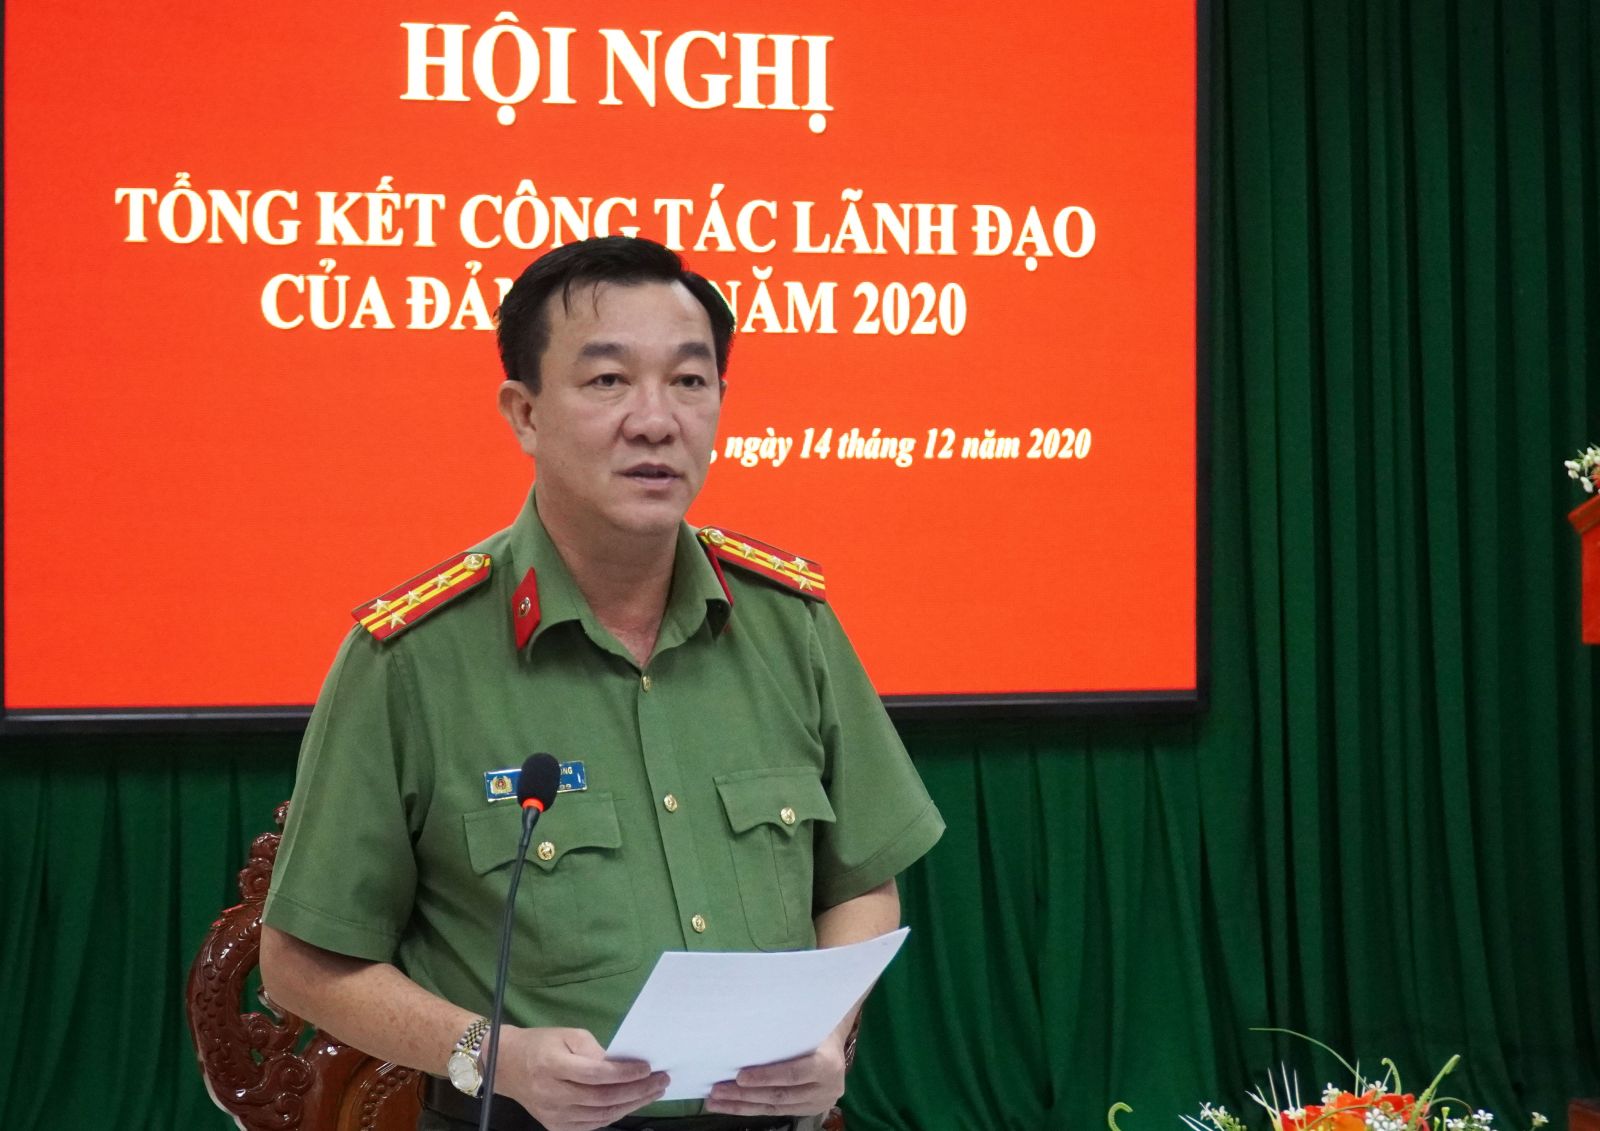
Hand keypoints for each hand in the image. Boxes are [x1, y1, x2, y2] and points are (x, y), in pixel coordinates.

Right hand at [497, 1027, 668, 1130]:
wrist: (507, 1066)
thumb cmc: (542, 1045)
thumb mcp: (567, 1035)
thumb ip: (594, 1050)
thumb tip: (622, 1065)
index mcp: (552, 1066)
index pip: (594, 1074)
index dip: (623, 1073)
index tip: (647, 1067)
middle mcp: (552, 1094)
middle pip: (602, 1098)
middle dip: (636, 1091)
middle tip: (661, 1081)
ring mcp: (554, 1115)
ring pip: (600, 1115)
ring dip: (631, 1105)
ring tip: (653, 1093)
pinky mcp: (555, 1127)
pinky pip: (592, 1125)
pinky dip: (615, 1115)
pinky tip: (631, 1104)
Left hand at [704, 1027, 847, 1117]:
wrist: (836, 1038)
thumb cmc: (816, 1023)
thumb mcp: (806, 1021)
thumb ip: (784, 1029)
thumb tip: (745, 1025)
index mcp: (828, 1064)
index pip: (792, 1074)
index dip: (765, 1077)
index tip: (738, 1077)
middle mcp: (827, 1088)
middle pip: (779, 1095)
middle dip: (744, 1095)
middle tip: (716, 1092)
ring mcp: (820, 1103)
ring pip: (775, 1108)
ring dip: (742, 1106)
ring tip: (716, 1102)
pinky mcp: (810, 1109)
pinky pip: (777, 1111)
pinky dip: (753, 1108)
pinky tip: (733, 1105)